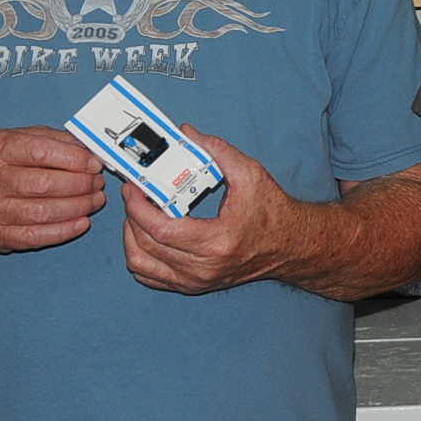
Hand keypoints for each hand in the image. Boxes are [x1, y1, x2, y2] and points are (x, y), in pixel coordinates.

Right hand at [0, 126, 104, 254]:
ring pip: (42, 212)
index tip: (94, 163)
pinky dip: (64, 230)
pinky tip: (82, 222)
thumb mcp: (22, 139)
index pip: (40, 152)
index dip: (73, 159)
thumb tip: (90, 150)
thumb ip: (56, 140)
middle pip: (43, 184)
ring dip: (77, 207)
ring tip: (95, 200)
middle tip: (97, 183)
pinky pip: (35, 236)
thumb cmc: (4, 164)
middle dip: (80, 185)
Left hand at [120, 126, 293, 294]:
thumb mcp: (250, 174)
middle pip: (145, 245)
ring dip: (130, 238)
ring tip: (137, 214)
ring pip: (141, 265)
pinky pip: (150, 277)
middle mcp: (203, 267)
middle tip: (134, 193)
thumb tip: (187, 134)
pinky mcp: (192, 285)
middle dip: (131, 215)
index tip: (134, 188)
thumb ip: (218, 151)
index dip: (138, 207)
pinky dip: (140, 256)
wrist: (290, 244)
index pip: (160, 229)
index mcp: (216, 241)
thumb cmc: (272, 212)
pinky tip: (145, 235)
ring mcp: (196, 281)